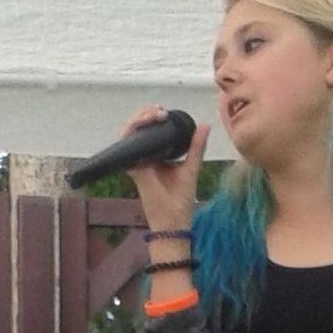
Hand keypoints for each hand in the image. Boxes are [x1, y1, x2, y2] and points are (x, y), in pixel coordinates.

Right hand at [121, 106, 209, 234]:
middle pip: (138, 129)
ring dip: (139, 119)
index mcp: (157, 156)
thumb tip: (205, 125)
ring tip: (154, 114)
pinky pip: (126, 144)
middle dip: (146, 114)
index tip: (164, 112)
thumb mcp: (191, 167)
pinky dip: (132, 131)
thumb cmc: (181, 201)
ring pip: (130, 133)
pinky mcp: (133, 168)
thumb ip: (196, 147)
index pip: (150, 131)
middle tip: (160, 111)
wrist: (174, 221)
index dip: (153, 117)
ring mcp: (137, 163)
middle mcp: (144, 158)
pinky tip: (144, 123)